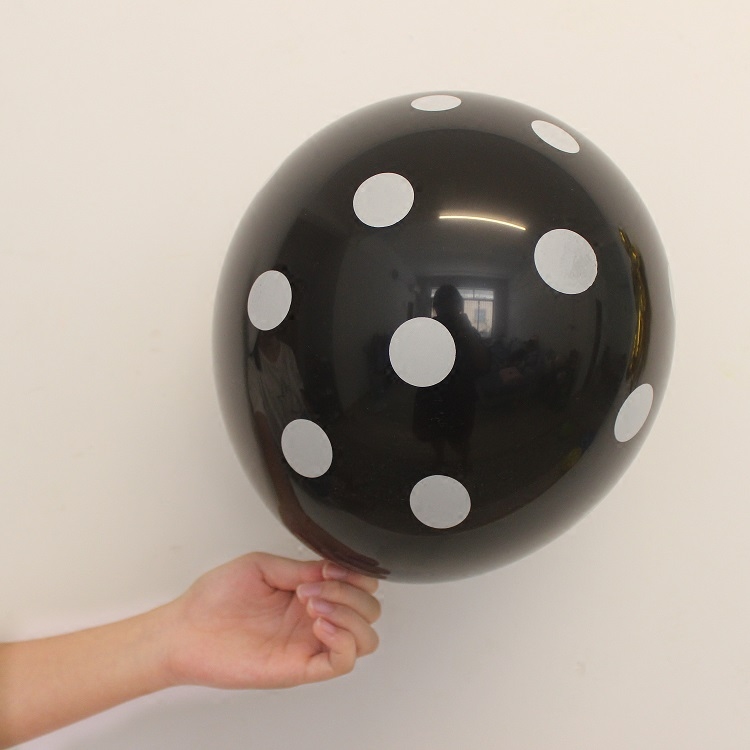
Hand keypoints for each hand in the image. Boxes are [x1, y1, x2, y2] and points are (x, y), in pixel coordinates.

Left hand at [162, 553, 380, 688]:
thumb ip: (300, 567)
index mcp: (309, 593)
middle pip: (370, 611)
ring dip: (350, 614)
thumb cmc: (214, 599)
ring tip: (315, 604)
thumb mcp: (262, 566)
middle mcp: (314, 620)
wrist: (186, 629)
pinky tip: (317, 623)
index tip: (333, 566)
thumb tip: (331, 566)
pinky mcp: (301, 667)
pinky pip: (343, 661)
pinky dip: (342, 639)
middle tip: (317, 586)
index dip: (356, 573)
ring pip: (365, 638)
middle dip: (351, 591)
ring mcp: (310, 644)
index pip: (358, 586)